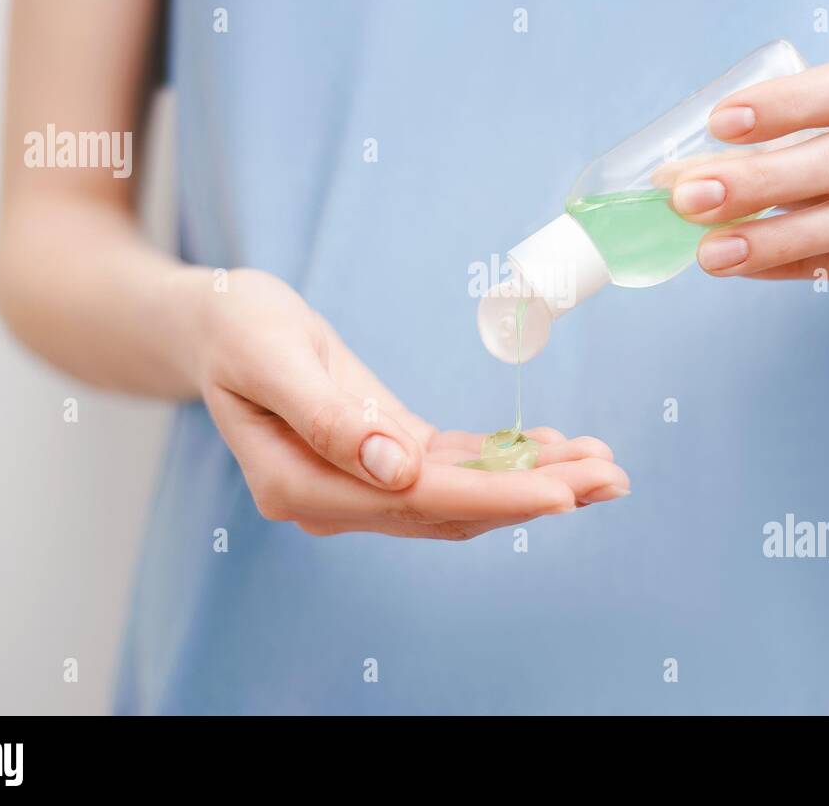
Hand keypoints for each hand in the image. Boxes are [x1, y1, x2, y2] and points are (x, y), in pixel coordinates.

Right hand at [188, 269, 628, 539]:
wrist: (215, 322)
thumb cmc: (235, 328)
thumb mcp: (271, 357)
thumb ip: (329, 420)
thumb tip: (396, 470)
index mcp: (301, 485)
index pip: (417, 500)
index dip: (495, 497)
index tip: (563, 493)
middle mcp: (336, 499)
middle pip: (452, 506)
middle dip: (536, 494)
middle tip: (613, 477)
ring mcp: (360, 483)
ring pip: (461, 492)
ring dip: (534, 481)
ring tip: (603, 465)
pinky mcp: (382, 455)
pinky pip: (451, 466)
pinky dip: (504, 460)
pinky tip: (553, 447)